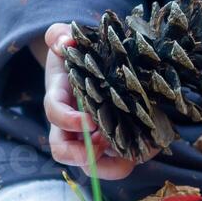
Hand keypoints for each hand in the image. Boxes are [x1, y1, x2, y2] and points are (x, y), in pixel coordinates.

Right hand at [42, 23, 141, 179]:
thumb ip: (58, 35)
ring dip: (107, 165)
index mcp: (58, 98)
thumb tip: (66, 41)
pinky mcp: (106, 140)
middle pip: (65, 151)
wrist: (81, 64)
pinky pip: (113, 159)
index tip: (90, 119)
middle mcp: (67, 124)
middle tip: (106, 146)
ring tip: (129, 158)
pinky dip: (128, 159)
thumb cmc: (72, 53)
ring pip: (89, 164)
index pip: (55, 114)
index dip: (68, 121)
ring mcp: (85, 135)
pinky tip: (146, 151)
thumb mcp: (62, 38)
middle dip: (83, 156)